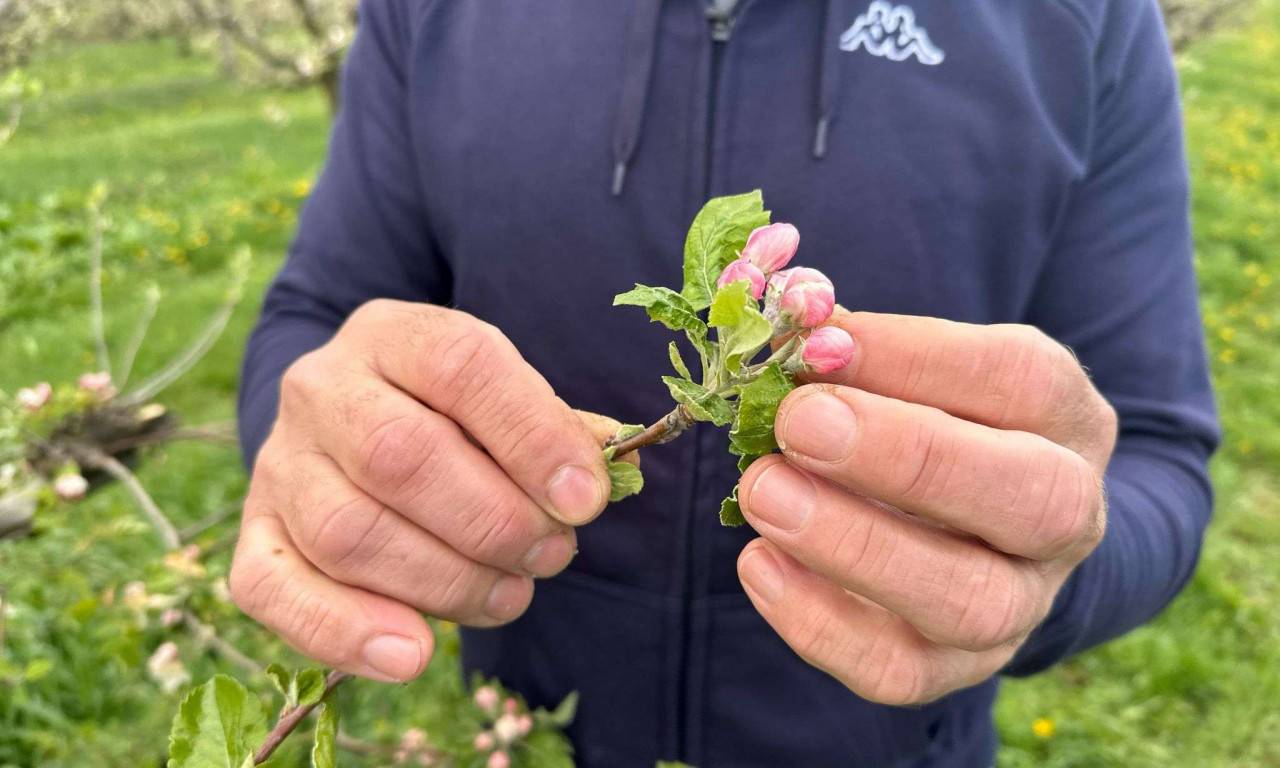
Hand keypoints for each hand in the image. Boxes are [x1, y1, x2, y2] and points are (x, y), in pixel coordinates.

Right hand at [230, 300, 622, 681]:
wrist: (352, 421)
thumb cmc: (454, 417)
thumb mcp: (505, 398)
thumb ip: (553, 429)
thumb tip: (605, 471)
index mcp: (394, 335)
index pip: (461, 365)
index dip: (530, 435)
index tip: (584, 500)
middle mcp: (322, 387)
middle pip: (400, 456)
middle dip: (494, 521)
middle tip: (552, 554)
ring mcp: (279, 462)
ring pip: (348, 531)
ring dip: (445, 581)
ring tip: (509, 596)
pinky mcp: (254, 535)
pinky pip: (274, 590)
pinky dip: (343, 631)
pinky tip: (412, 654)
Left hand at [736, 310, 1116, 704]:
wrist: (977, 531)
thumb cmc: (931, 420)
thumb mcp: (916, 369)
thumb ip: (859, 347)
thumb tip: (790, 318)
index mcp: (1064, 418)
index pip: (1019, 379)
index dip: (916, 357)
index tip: (821, 340)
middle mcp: (1067, 517)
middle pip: (1028, 498)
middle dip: (906, 458)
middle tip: (799, 423)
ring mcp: (1019, 604)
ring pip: (969, 600)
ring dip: (854, 546)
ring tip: (763, 492)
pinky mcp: (955, 667)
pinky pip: (898, 670)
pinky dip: (818, 622)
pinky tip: (757, 562)